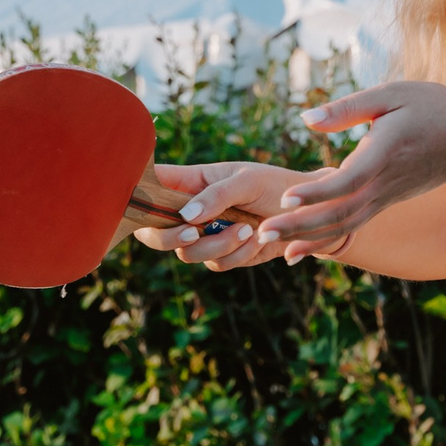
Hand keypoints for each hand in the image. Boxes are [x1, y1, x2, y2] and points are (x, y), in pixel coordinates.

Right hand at [130, 161, 320, 271]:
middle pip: (154, 231)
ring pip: (187, 253)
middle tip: (192, 233)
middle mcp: (192, 209)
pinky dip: (237, 254)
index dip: (135, 195)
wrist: (310, 216)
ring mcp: (206, 234)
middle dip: (168, 237)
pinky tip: (256, 238)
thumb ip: (215, 195)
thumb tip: (185, 216)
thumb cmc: (277, 186)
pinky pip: (216, 265)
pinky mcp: (225, 255)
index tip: (135, 205)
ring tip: (247, 228)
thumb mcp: (247, 180)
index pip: (152, 184)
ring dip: (217, 244)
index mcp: (191, 181)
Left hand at [256, 82, 445, 256]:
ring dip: (311, 238)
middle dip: (299, 227)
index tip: (285, 198)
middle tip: (262, 234)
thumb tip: (305, 119)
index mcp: (383, 156)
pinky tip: (305, 244)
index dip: (315, 193)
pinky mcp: (388, 200)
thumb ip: (347, 108)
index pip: (345, 182)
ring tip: (277, 249)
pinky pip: (356, 223)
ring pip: (346, 225)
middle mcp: (384, 185)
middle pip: (339, 214)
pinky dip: (329, 236)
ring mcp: (387, 197)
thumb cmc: (434, 106)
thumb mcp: (392, 94)